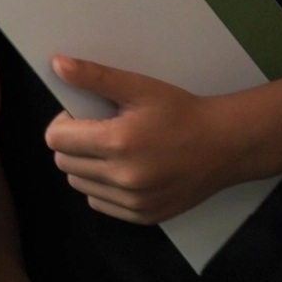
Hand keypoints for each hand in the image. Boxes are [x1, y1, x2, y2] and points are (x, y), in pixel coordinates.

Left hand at [44, 55, 242, 223]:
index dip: (63, 124)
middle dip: (72, 144)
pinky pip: (99, 202)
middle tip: (97, 131)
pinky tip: (122, 170)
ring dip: (85, 166)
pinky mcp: (143, 216)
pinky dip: (101, 187)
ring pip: (79, 184)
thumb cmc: (180, 112)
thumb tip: (58, 65)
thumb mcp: (138, 86)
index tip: (80, 116)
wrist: (225, 145)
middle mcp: (124, 177)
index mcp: (118, 143)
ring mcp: (134, 201)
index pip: (56, 139)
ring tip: (111, 150)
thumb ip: (94, 76)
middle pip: (64, 162)